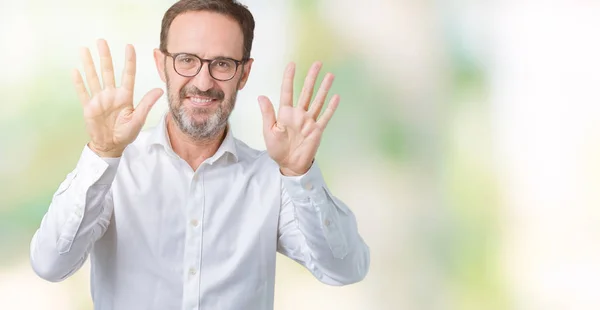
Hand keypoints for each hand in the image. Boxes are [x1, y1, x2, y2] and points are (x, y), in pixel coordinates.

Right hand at [73, 39, 163, 157]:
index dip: (129, 61)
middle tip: (101, 41)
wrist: (111, 145)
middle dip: (105, 56)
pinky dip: (78, 82)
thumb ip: (147, 104)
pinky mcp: (89, 107)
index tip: (129, 46)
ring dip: (88, 64)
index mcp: (125, 96)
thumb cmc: (126, 133)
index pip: (128, 74)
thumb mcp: (138, 119)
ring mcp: (99, 99)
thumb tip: (160, 90)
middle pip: (108, 71)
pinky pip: (83, 92)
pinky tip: (75, 70)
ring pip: (93, 78)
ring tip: (84, 49)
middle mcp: (111, 94)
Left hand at [258, 61, 338, 175]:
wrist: (289, 164)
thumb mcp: (269, 131)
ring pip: (318, 101)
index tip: (292, 64)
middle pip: (306, 91)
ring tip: (330, 75)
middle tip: (317, 63)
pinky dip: (331, 107)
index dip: (289, 77)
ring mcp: (309, 121)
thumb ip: (267, 114)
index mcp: (285, 113)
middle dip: (311, 77)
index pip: (288, 91)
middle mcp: (298, 114)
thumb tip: (261, 96)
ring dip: (324, 88)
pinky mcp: (317, 130)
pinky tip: (336, 96)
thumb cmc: (277, 148)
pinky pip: (325, 116)